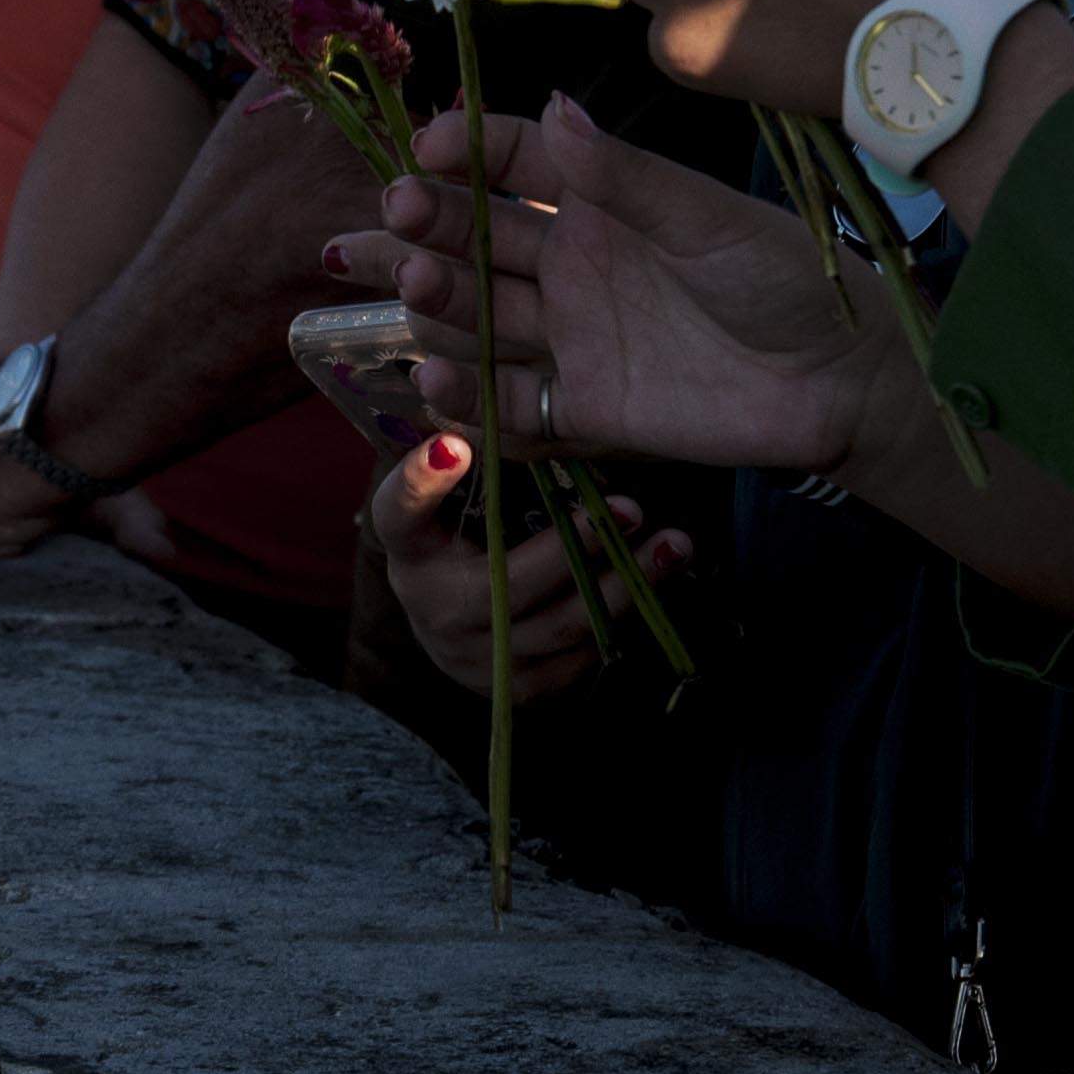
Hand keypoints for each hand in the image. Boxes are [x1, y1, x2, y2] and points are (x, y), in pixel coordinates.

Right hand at [329, 93, 924, 480]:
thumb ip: (626, 177)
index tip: (429, 148)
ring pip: (477, 315)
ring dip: (438, 300)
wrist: (842, 381)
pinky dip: (466, 393)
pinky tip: (438, 375)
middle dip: (433, 222)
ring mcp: (571, 336)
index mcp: (600, 202)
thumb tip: (556, 108)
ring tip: (421, 285)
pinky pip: (508, 402)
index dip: (467, 151)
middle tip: (403, 212)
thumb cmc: (786, 278)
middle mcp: (571, 264)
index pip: (513, 162)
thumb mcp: (708, 218)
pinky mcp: (582, 409)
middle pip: (477, 237)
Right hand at [370, 428, 685, 705]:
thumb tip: (499, 383)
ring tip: (673, 546)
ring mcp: (473, 657)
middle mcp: (431, 605)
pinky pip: (579, 657)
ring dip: (623, 585)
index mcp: (408, 545)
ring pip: (558, 625)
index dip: (422, 481)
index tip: (455, 445)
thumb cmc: (464, 536)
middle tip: (635, 507)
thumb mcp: (456, 497)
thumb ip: (474, 454)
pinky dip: (620, 618)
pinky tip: (656, 584)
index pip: (399, 510)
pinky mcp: (517, 689)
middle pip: (507, 581)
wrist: (453, 630)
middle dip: (577, 546)